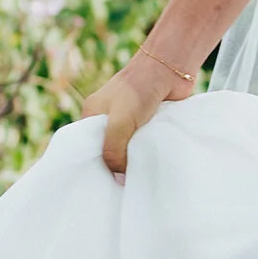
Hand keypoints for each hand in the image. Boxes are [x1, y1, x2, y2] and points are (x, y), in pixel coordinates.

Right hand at [79, 49, 192, 177]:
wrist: (171, 69)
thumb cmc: (139, 90)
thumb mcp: (119, 123)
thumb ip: (113, 151)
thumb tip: (118, 179)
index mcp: (93, 115)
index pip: (86, 146)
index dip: (93, 164)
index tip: (99, 186)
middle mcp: (109, 119)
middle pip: (109, 150)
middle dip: (116, 166)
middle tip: (121, 189)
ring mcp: (130, 121)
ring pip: (129, 149)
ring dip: (136, 160)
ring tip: (138, 181)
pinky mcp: (149, 123)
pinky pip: (146, 144)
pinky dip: (150, 152)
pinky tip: (153, 167)